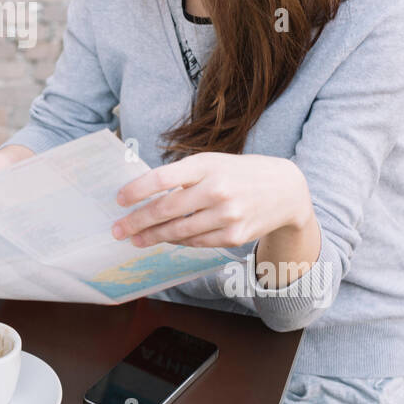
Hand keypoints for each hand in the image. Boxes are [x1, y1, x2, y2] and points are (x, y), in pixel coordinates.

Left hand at [111, 153, 311, 249]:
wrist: (285, 190)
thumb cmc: (238, 172)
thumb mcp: (212, 162)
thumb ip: (182, 175)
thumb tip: (144, 194)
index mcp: (207, 165)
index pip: (162, 178)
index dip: (136, 191)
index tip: (119, 200)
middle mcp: (216, 189)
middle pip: (165, 209)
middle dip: (136, 221)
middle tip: (118, 229)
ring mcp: (227, 215)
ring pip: (178, 231)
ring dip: (152, 237)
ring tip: (136, 239)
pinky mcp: (234, 236)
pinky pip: (196, 242)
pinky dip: (178, 241)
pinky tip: (166, 239)